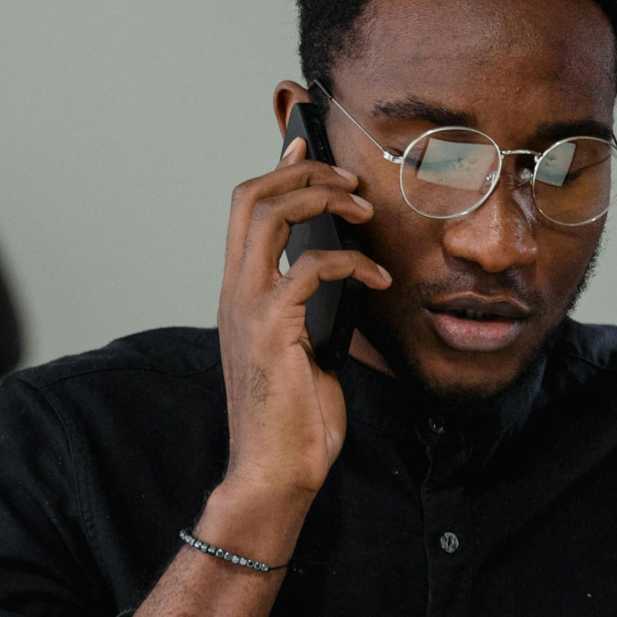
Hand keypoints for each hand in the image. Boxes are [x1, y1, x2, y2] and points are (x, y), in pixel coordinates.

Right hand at [216, 136, 391, 505]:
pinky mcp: (271, 328)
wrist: (276, 470)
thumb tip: (341, 281)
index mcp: (241, 293)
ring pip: (268, 215)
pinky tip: (380, 281)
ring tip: (362, 209)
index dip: (278, 170)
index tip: (308, 146)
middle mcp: (236, 291)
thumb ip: (312, 311)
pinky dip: (353, 264)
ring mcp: (247, 307)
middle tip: (350, 180)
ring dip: (319, 197)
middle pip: (250, 196)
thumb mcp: (307, 350)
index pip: (246, 209)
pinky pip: (312, 268)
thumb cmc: (295, 419)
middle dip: (301, 170)